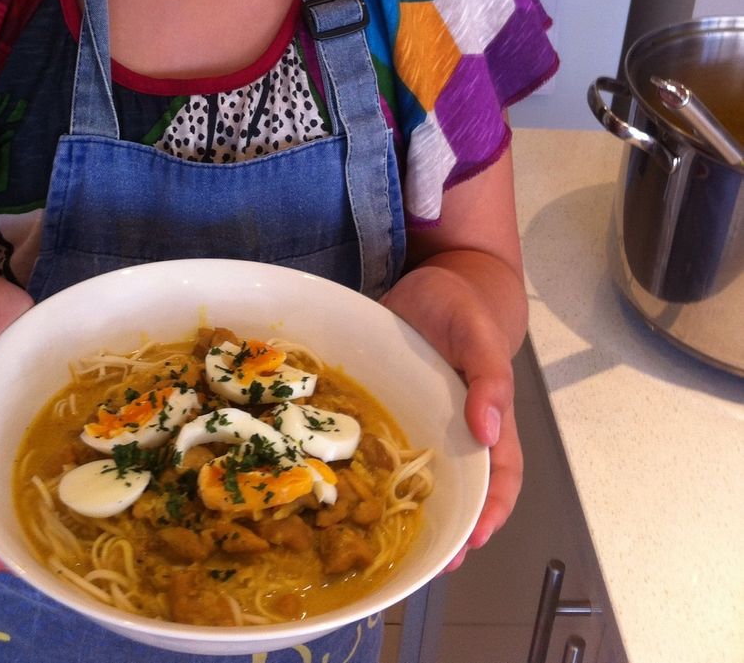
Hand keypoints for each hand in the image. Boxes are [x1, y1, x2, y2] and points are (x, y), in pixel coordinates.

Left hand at [381, 263, 522, 570]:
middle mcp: (454, 429)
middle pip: (458, 488)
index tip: (474, 541)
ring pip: (417, 473)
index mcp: (486, 419)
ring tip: (382, 541)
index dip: (491, 512)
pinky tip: (344, 484)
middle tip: (426, 563)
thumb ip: (489, 377)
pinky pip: (379, 442)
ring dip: (405, 507)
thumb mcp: (479, 335)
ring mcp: (421, 420)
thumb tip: (488, 429)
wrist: (436, 279)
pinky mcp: (389, 405)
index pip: (499, 477)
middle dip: (446, 528)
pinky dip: (367, 466)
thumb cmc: (466, 309)